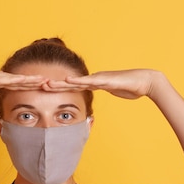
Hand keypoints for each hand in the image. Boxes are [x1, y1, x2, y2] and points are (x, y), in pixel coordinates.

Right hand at [0, 68, 46, 98]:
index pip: (15, 83)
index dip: (29, 85)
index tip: (42, 87)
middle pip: (17, 79)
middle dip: (34, 81)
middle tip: (50, 82)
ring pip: (13, 78)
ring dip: (28, 79)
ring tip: (42, 80)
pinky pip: (0, 80)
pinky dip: (12, 81)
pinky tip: (21, 82)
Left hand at [43, 69, 162, 99]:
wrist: (145, 81)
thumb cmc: (132, 88)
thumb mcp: (114, 93)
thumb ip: (107, 95)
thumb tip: (101, 104)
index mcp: (94, 83)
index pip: (74, 87)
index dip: (60, 89)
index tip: (46, 91)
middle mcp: (94, 79)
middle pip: (70, 83)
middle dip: (55, 85)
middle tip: (38, 86)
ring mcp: (99, 78)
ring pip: (76, 81)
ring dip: (61, 83)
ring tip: (47, 83)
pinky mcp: (105, 80)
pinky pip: (89, 81)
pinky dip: (78, 81)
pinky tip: (68, 80)